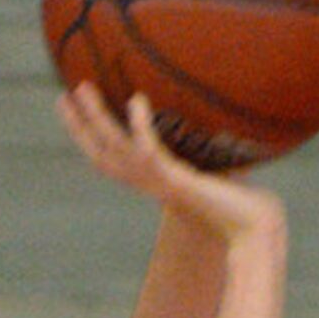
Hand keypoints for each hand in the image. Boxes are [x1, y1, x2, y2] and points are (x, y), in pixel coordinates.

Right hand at [57, 83, 284, 244]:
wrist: (256, 229)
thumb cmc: (242, 202)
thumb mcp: (215, 169)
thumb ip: (204, 149)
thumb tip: (214, 118)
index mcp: (154, 184)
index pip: (109, 161)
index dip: (89, 137)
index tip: (75, 110)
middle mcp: (151, 186)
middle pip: (100, 156)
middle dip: (79, 127)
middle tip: (62, 95)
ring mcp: (161, 184)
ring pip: (116, 150)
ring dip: (97, 119)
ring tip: (83, 88)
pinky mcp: (177, 182)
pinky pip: (151, 151)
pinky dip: (141, 127)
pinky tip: (137, 101)